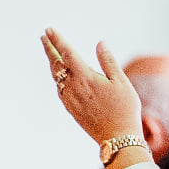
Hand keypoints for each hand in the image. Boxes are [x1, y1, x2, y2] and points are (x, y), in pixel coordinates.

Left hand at [42, 28, 141, 146]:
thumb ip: (108, 61)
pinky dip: (57, 78)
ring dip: (53, 63)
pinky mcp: (71, 109)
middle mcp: (73, 88)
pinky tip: (60, 76)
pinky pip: (60, 89)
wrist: (117, 138)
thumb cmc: (124, 109)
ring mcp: (70, 100)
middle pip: (56, 64)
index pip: (67, 54)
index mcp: (85, 78)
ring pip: (56, 77)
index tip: (49, 30)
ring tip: (51, 53)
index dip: (58, 41)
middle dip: (50, 49)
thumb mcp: (121, 82)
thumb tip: (100, 43)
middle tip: (44, 36)